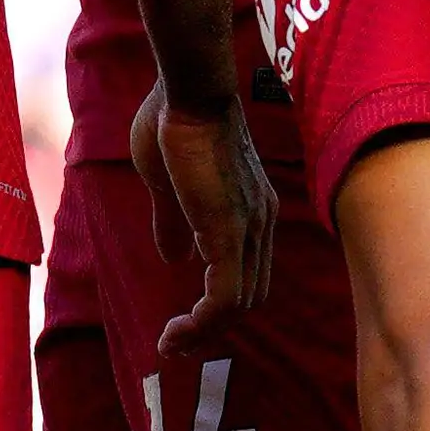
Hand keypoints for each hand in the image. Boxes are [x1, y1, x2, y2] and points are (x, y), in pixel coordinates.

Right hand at [133, 87, 275, 353]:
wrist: (188, 87)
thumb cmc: (174, 118)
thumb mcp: (168, 180)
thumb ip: (173, 220)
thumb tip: (172, 258)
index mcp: (250, 209)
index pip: (247, 272)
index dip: (218, 302)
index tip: (183, 319)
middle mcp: (260, 222)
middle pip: (249, 296)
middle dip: (212, 327)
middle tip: (175, 342)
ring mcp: (249, 228)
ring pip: (239, 304)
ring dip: (204, 332)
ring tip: (171, 343)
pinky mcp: (228, 232)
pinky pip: (224, 297)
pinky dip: (203, 323)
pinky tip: (176, 331)